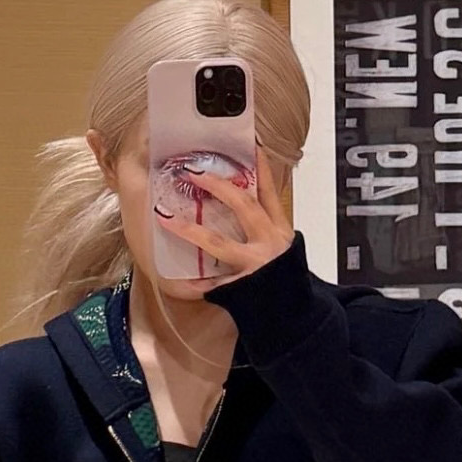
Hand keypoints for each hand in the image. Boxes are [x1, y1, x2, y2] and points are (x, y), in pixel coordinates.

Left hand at [157, 144, 294, 285]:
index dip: (259, 168)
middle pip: (243, 206)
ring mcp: (254, 265)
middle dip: (218, 186)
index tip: (248, 146)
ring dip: (190, 230)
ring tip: (167, 218)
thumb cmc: (285, 280)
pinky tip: (177, 277)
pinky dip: (195, 282)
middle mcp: (269, 243)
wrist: (295, 315)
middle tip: (194, 173)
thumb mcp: (284, 249)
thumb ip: (265, 228)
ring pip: (219, 243)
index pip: (269, 193)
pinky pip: (213, 283)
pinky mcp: (241, 288)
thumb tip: (242, 202)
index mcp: (280, 231)